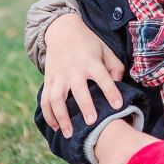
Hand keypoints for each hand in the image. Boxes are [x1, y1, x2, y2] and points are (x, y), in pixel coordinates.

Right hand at [41, 13, 124, 136]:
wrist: (62, 30)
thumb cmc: (89, 43)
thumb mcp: (106, 49)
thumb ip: (115, 67)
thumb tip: (119, 85)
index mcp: (91, 62)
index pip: (103, 78)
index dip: (111, 92)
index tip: (118, 106)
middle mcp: (74, 70)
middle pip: (79, 90)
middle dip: (85, 107)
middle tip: (92, 123)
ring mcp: (59, 76)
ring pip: (56, 98)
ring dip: (61, 117)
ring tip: (69, 133)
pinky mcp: (49, 79)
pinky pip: (45, 100)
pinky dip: (48, 115)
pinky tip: (55, 127)